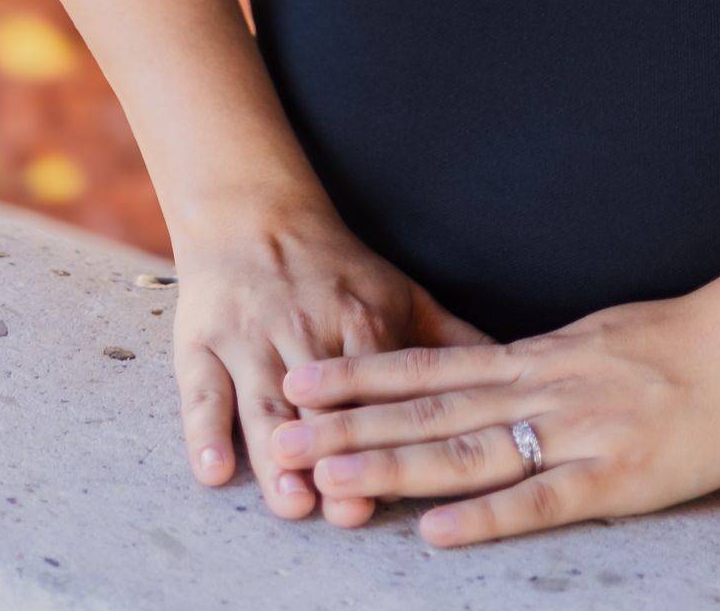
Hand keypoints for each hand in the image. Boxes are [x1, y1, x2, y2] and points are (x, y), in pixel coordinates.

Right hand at [170, 195, 493, 527]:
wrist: (254, 217)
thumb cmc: (337, 271)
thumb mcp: (400, 295)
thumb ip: (454, 343)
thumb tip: (518, 378)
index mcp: (360, 319)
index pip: (379, 381)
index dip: (387, 429)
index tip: (398, 482)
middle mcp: (304, 329)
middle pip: (319, 403)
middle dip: (331, 452)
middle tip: (342, 504)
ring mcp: (250, 338)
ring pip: (262, 403)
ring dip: (276, 453)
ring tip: (289, 498)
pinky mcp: (201, 345)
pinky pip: (201, 393)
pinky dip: (206, 431)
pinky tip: (214, 469)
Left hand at [267, 281, 719, 546]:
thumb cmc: (693, 342)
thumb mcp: (603, 338)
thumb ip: (548, 363)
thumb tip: (499, 372)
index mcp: (541, 358)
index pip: (434, 367)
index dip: (365, 376)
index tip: (302, 380)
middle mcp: (545, 389)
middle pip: (432, 410)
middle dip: (353, 425)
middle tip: (283, 436)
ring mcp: (579, 432)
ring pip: (470, 451)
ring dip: (395, 465)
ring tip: (331, 479)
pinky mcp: (619, 475)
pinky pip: (542, 500)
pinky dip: (488, 517)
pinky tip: (439, 532)